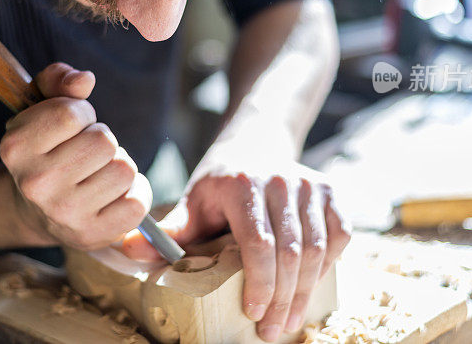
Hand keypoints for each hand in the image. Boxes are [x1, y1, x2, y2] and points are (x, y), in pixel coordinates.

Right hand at [0, 63, 151, 250]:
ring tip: (98, 173)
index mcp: (16, 147)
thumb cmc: (48, 148)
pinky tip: (115, 194)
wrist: (37, 209)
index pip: (73, 112)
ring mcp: (63, 212)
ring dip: (119, 166)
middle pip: (104, 141)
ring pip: (124, 169)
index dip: (82, 114)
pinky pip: (138, 202)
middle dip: (102, 141)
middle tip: (86, 154)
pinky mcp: (90, 234)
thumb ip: (59, 80)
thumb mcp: (42, 107)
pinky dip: (136, 193)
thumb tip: (84, 79)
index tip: (72, 127)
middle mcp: (35, 183)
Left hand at [121, 142, 349, 341]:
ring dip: (305, 290)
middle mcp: (281, 180)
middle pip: (291, 252)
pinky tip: (310, 286)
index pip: (258, 243)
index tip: (253, 314)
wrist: (254, 145)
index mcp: (243, 184)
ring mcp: (310, 185)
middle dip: (283, 299)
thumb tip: (131, 248)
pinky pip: (341, 235)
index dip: (260, 284)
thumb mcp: (193, 201)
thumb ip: (170, 229)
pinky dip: (329, 264)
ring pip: (318, 249)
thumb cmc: (220, 183)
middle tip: (271, 330)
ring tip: (289, 320)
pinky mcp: (331, 191)